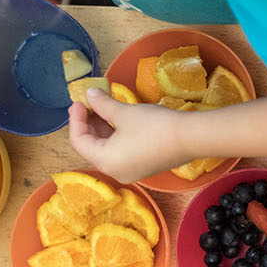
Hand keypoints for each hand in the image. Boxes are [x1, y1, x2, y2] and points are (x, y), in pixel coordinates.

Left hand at [67, 89, 190, 181]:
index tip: (78, 101)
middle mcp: (115, 171)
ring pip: (107, 149)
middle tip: (90, 102)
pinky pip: (121, 152)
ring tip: (105, 107)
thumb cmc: (154, 126)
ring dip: (103, 128)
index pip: (79, 141)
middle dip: (89, 123)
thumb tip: (89, 95)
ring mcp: (130, 171)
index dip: (75, 119)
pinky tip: (120, 120)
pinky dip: (116, 136)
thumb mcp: (124, 112)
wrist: (190, 138)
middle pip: (92, 147)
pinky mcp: (143, 167)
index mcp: (105, 161)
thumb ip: (102, 104)